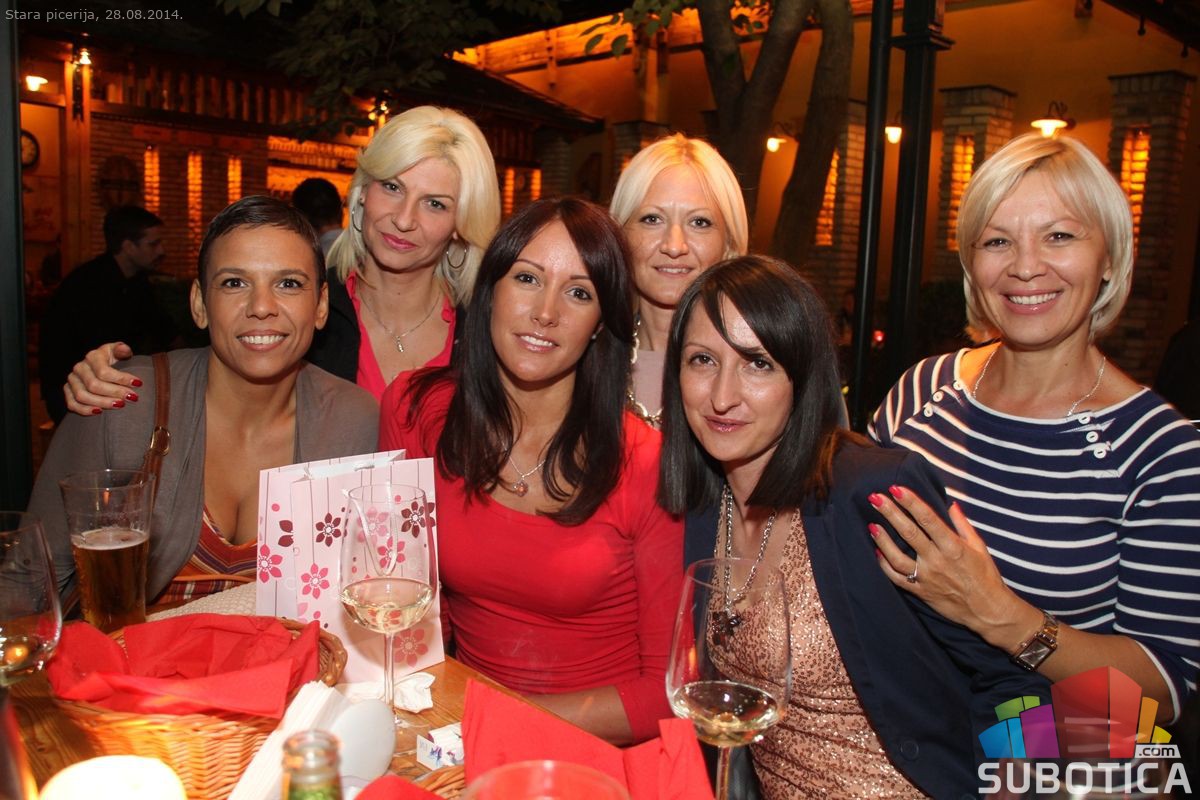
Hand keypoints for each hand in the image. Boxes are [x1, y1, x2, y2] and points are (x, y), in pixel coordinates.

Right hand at [63, 342, 140, 415]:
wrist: (99, 365)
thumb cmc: (112, 358)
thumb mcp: (118, 351)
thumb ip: (122, 350)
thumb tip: (124, 349)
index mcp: (92, 356)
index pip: (104, 371)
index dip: (121, 379)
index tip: (138, 384)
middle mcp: (79, 368)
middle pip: (94, 385)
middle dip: (115, 393)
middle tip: (132, 398)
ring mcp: (72, 380)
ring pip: (82, 396)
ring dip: (102, 403)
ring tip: (120, 405)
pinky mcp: (68, 391)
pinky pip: (72, 404)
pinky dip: (84, 410)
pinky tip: (99, 412)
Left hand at [868, 486, 1038, 650]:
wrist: (988, 611)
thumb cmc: (986, 577)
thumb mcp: (979, 547)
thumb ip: (962, 525)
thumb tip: (951, 505)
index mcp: (953, 547)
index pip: (927, 519)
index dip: (910, 502)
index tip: (896, 488)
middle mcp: (937, 560)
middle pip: (909, 533)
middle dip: (891, 513)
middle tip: (875, 497)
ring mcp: (927, 577)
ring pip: (897, 557)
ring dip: (883, 540)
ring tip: (871, 525)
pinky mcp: (920, 592)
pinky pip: (897, 578)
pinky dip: (885, 565)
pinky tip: (877, 551)